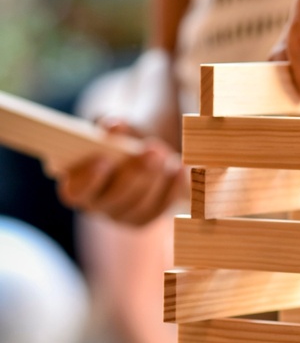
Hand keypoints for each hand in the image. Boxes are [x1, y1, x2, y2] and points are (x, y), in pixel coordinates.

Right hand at [56, 119, 186, 226]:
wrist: (142, 147)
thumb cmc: (122, 137)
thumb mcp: (115, 127)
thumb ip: (112, 127)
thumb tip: (114, 126)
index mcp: (78, 186)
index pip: (76, 192)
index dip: (88, 180)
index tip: (103, 160)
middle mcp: (98, 206)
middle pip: (114, 200)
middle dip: (135, 175)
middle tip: (152, 150)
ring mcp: (125, 215)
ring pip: (141, 208)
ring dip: (156, 181)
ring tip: (166, 156)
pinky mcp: (150, 216)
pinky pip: (162, 208)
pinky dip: (173, 189)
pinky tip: (181, 170)